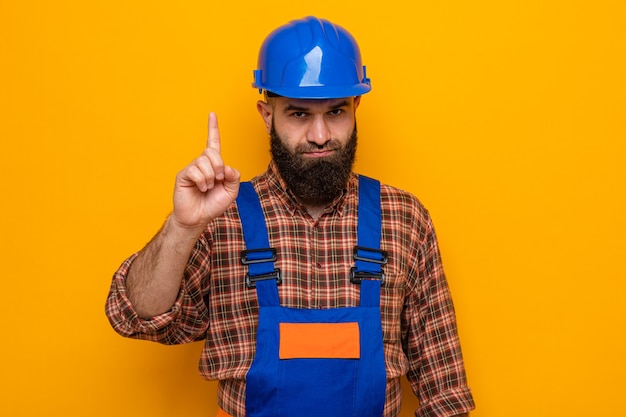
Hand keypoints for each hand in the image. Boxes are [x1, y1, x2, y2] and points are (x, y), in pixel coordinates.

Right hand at [171, 112, 239, 229]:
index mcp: (214, 165)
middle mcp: (202, 163)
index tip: (212, 114)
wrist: (199, 218)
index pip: (213, 142)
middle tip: (218, 179)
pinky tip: (201, 188)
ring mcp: (192, 168)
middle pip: (212, 152)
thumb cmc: (213, 204)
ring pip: (204, 161)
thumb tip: (226, 166)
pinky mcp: (184, 175)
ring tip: (207, 187)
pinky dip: (202, 181)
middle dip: (218, 165)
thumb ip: (234, 177)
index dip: (213, 128)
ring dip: (210, 176)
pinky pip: (195, 170)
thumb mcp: (231, 191)